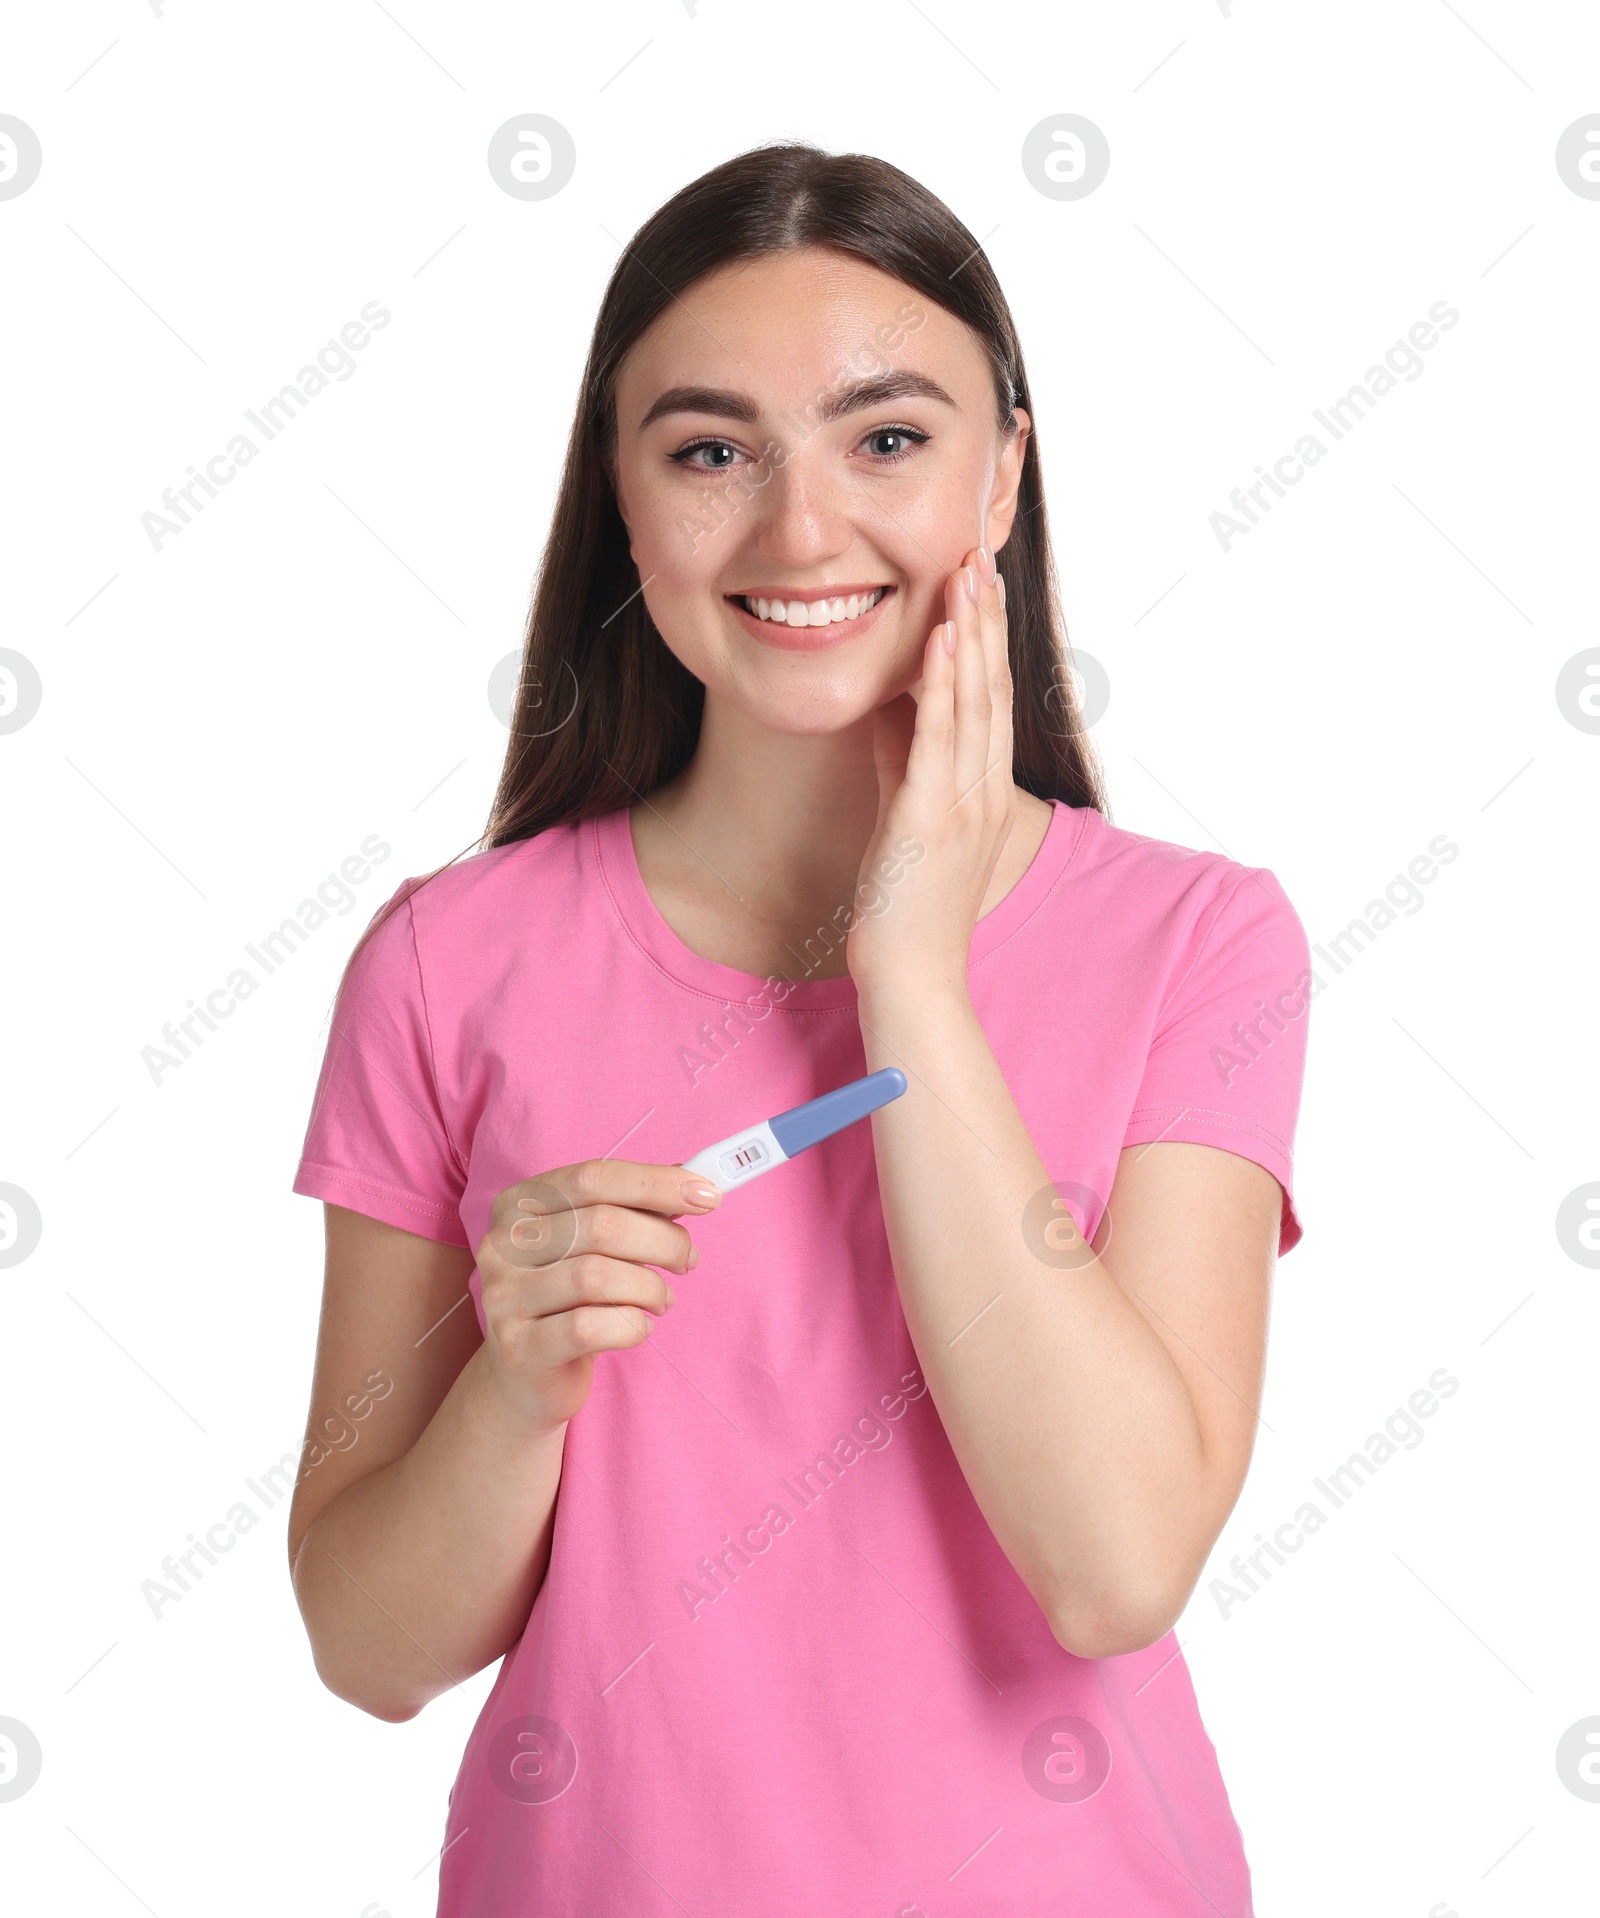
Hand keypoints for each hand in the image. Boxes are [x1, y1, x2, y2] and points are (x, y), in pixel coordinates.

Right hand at [474, 1160, 720, 1432]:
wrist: (528, 1373)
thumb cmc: (571, 1296)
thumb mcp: (596, 1243)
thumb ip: (636, 1208)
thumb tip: (695, 1182)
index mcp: (520, 1203)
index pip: (594, 1177)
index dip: (656, 1184)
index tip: (709, 1195)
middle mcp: (502, 1244)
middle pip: (601, 1225)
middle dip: (663, 1241)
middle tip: (687, 1260)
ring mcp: (503, 1296)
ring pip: (597, 1277)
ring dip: (649, 1288)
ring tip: (661, 1299)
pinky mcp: (518, 1347)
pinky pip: (589, 1328)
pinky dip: (631, 1325)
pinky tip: (638, 1326)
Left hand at [846, 543, 1016, 996]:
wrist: (913, 978)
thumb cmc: (906, 908)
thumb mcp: (906, 818)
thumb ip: (902, 762)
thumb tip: (890, 707)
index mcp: (983, 789)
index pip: (992, 696)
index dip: (988, 634)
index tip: (980, 578)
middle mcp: (985, 789)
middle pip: (993, 685)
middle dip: (986, 615)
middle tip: (979, 550)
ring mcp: (964, 803)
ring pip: (974, 701)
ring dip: (970, 631)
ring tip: (965, 572)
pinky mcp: (932, 820)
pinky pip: (940, 740)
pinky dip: (942, 685)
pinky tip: (940, 640)